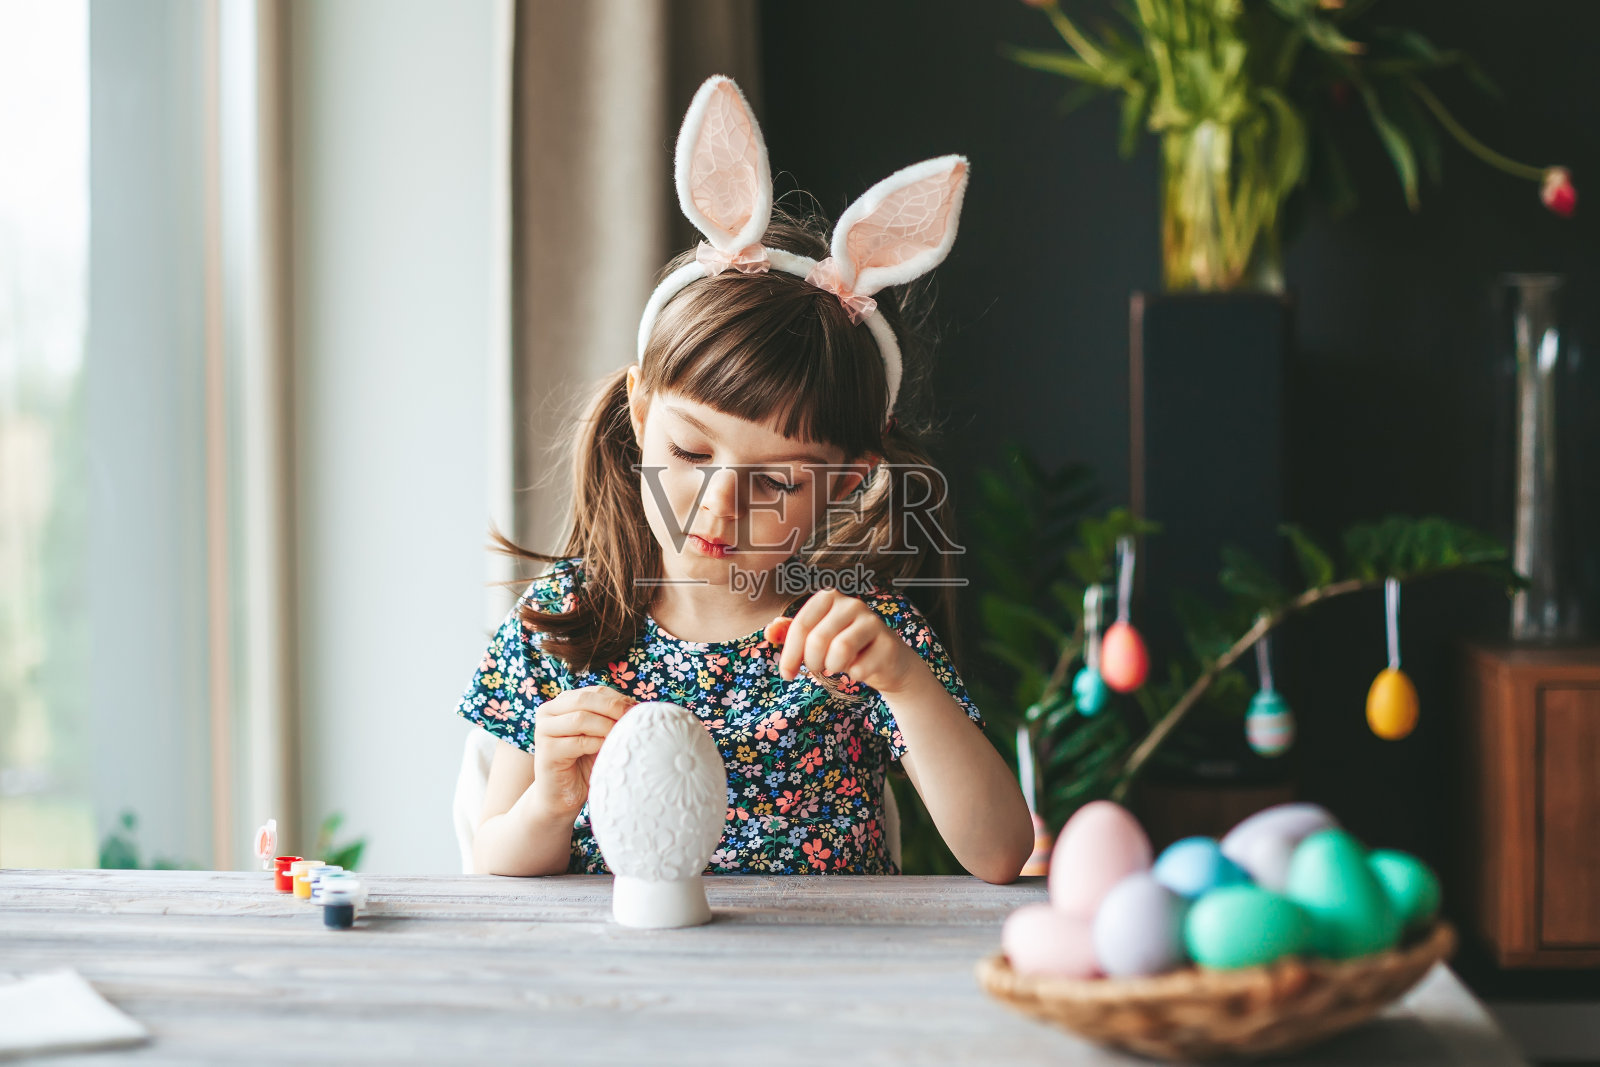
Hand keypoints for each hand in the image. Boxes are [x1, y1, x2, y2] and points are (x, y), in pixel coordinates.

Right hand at [530, 685, 635, 816]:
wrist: (563, 796)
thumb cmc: (584, 763)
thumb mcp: (599, 734)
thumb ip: (610, 716)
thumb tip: (637, 705)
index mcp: (562, 702)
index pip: (595, 691)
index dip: (619, 699)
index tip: (638, 711)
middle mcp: (548, 711)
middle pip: (585, 699)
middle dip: (613, 708)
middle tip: (633, 720)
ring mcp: (543, 731)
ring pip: (581, 719)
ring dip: (606, 727)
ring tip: (622, 738)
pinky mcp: (546, 751)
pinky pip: (578, 742)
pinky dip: (598, 744)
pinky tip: (607, 752)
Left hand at [764, 589, 924, 696]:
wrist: (886, 663)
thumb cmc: (845, 649)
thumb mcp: (815, 639)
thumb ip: (790, 632)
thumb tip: (769, 631)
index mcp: (829, 597)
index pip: (801, 625)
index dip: (789, 654)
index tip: (787, 674)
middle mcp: (852, 603)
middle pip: (818, 639)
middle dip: (812, 663)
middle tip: (817, 669)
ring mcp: (872, 621)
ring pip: (840, 649)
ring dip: (832, 667)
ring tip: (835, 667)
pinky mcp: (888, 643)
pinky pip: (859, 667)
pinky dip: (853, 676)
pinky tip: (860, 670)